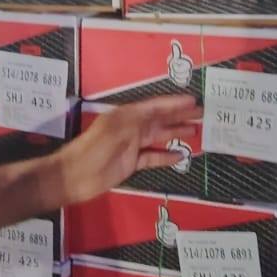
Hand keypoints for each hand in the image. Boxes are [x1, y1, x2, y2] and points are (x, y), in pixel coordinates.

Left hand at [54, 95, 198, 204]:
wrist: (74, 176)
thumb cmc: (93, 150)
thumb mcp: (115, 130)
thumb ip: (138, 120)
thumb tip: (159, 110)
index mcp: (126, 115)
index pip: (155, 106)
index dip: (174, 103)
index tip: (193, 101)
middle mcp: (131, 127)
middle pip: (160, 119)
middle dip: (180, 116)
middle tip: (202, 114)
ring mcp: (132, 146)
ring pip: (158, 136)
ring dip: (176, 133)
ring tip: (196, 131)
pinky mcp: (132, 163)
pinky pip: (152, 157)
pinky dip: (166, 156)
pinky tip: (180, 156)